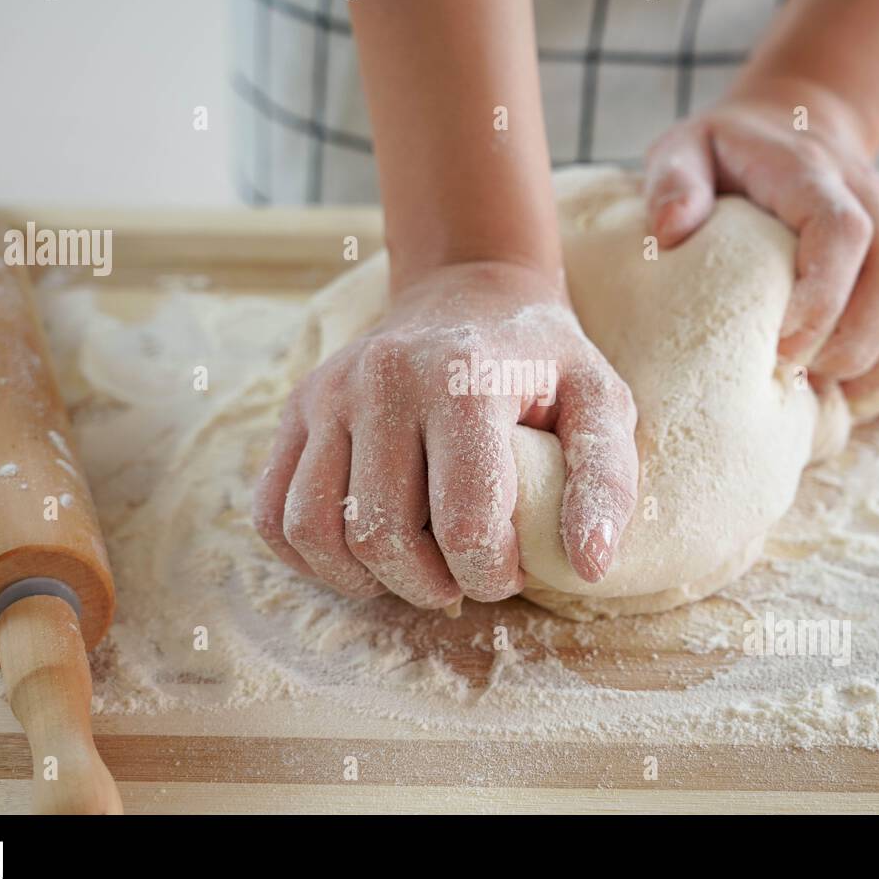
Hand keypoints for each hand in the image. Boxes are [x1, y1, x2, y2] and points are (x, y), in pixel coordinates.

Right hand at [253, 262, 638, 607]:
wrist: (470, 292)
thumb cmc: (541, 361)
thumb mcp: (600, 402)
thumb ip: (605, 480)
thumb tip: (590, 566)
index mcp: (464, 379)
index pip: (464, 524)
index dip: (492, 575)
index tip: (514, 566)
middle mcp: (384, 379)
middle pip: (383, 536)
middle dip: (431, 586)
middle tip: (465, 575)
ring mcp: (330, 391)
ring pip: (316, 531)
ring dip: (366, 579)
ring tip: (413, 571)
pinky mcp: (298, 408)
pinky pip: (272, 512)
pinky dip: (310, 556)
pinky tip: (361, 552)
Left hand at [643, 77, 878, 414]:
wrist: (790, 127)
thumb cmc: (726, 156)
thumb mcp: (683, 150)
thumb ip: (673, 182)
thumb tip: (673, 229)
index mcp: (812, 172)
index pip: (844, 230)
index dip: (824, 295)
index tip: (783, 344)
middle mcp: (874, 196)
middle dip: (857, 342)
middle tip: (803, 377)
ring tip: (839, 395)